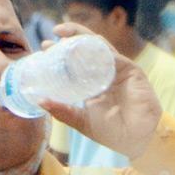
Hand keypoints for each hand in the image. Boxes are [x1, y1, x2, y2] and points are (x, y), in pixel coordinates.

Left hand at [38, 23, 161, 159]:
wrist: (134, 140)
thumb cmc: (110, 132)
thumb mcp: (80, 120)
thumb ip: (62, 111)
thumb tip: (40, 101)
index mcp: (91, 82)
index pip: (75, 61)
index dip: (60, 52)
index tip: (44, 48)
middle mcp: (104, 72)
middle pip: (86, 48)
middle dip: (69, 38)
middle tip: (52, 37)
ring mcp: (117, 69)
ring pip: (99, 46)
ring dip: (82, 37)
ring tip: (64, 35)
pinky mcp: (130, 70)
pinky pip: (113, 55)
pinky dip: (99, 49)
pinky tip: (85, 46)